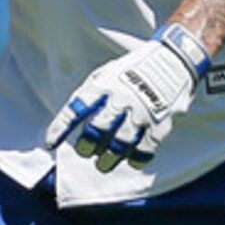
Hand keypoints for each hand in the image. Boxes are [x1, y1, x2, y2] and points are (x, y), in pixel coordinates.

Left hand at [46, 25, 210, 170]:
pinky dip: (137, 158)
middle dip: (87, 145)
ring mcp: (142, 111)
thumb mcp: (107, 72)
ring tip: (103, 165)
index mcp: (104, 84)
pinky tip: (131, 160)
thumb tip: (74, 119)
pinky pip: (146, 148)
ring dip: (109, 158)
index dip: (61, 127)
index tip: (51, 142)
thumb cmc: (133, 70)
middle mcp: (122, 97)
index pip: (77, 108)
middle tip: (84, 152)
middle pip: (98, 128)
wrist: (173, 59)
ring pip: (121, 142)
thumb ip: (92, 94)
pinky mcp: (160, 122)